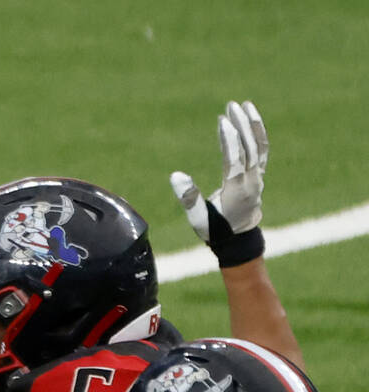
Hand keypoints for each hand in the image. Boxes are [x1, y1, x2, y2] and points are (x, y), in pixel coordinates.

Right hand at [169, 100, 267, 266]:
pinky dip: (257, 134)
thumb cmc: (215, 230)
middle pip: (249, 148)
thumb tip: (176, 175)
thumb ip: (189, 199)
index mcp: (236, 190)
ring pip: (259, 147)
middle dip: (241, 126)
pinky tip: (250, 120)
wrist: (238, 239)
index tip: (222, 120)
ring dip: (252, 125)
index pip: (235, 159)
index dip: (230, 139)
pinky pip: (261, 151)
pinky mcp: (259, 175)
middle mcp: (251, 181)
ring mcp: (258, 177)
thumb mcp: (199, 219)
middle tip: (231, 106)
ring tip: (244, 105)